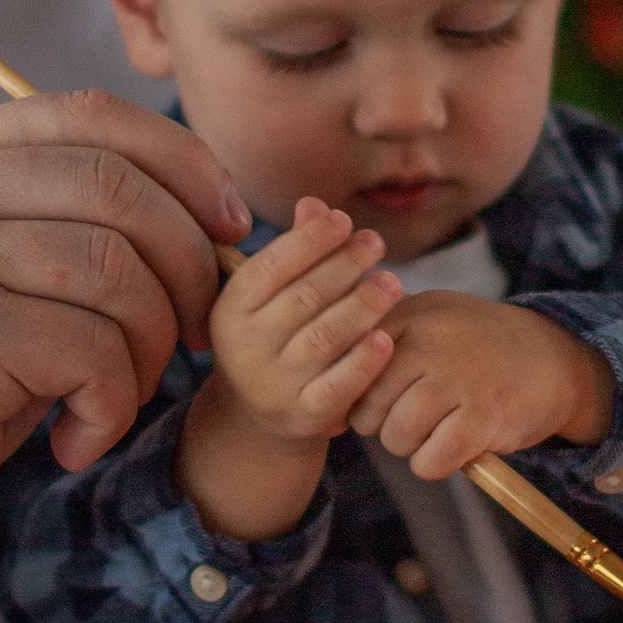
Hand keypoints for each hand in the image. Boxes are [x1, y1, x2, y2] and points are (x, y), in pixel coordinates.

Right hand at [0, 91, 249, 622]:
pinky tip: (73, 441)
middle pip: (120, 189)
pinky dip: (112, 409)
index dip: (186, 165)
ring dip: (151, 350)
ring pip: (121, 275)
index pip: (92, 115)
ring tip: (115, 397)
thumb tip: (214, 206)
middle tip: (193, 335)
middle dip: (189, 266)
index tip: (228, 226)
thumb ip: (63, 217)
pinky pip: (97, 355)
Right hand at [209, 199, 404, 444]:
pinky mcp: (306, 416)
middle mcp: (246, 349)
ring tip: (392, 283)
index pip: (270, 266)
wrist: (259, 417)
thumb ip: (294, 250)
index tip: (343, 220)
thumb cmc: (273, 336)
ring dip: (364, 304)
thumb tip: (314, 204)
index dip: (310, 239)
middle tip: (376, 244)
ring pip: (326, 337)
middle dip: (345, 264)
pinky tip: (387, 337)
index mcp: (230, 311)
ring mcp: (274, 386)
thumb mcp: (270, 296)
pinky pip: (339, 385)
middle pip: (304, 297)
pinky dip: (365, 361)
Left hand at [345, 289, 612, 482]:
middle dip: (380, 425)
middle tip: (409, 419)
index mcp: (410, 315)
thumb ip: (379, 332)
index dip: (352, 395)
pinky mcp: (484, 416)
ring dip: (409, 447)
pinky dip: (434, 464)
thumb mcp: (430, 317)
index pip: (348, 364)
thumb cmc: (478, 344)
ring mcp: (458, 378)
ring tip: (433, 431)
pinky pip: (430, 460)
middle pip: (367, 407)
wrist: (553, 358)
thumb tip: (324, 370)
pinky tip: (452, 448)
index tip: (368, 403)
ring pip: (396, 435)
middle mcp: (430, 342)